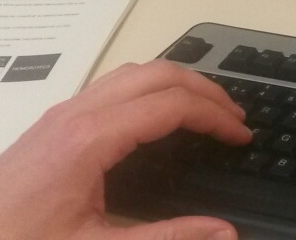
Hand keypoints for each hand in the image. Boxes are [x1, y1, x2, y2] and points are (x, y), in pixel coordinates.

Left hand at [0, 60, 250, 239]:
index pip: (170, 105)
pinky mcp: (55, 122)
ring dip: (178, 82)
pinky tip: (159, 115)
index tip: (240, 135)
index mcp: (90, 139)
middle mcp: (77, 114)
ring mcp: (64, 113)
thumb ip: (166, 237)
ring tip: (208, 108)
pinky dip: (150, 88)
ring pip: (134, 72)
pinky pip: (114, 85)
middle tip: (236, 116)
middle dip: (206, 89)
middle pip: (157, 74)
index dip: (215, 116)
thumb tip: (222, 231)